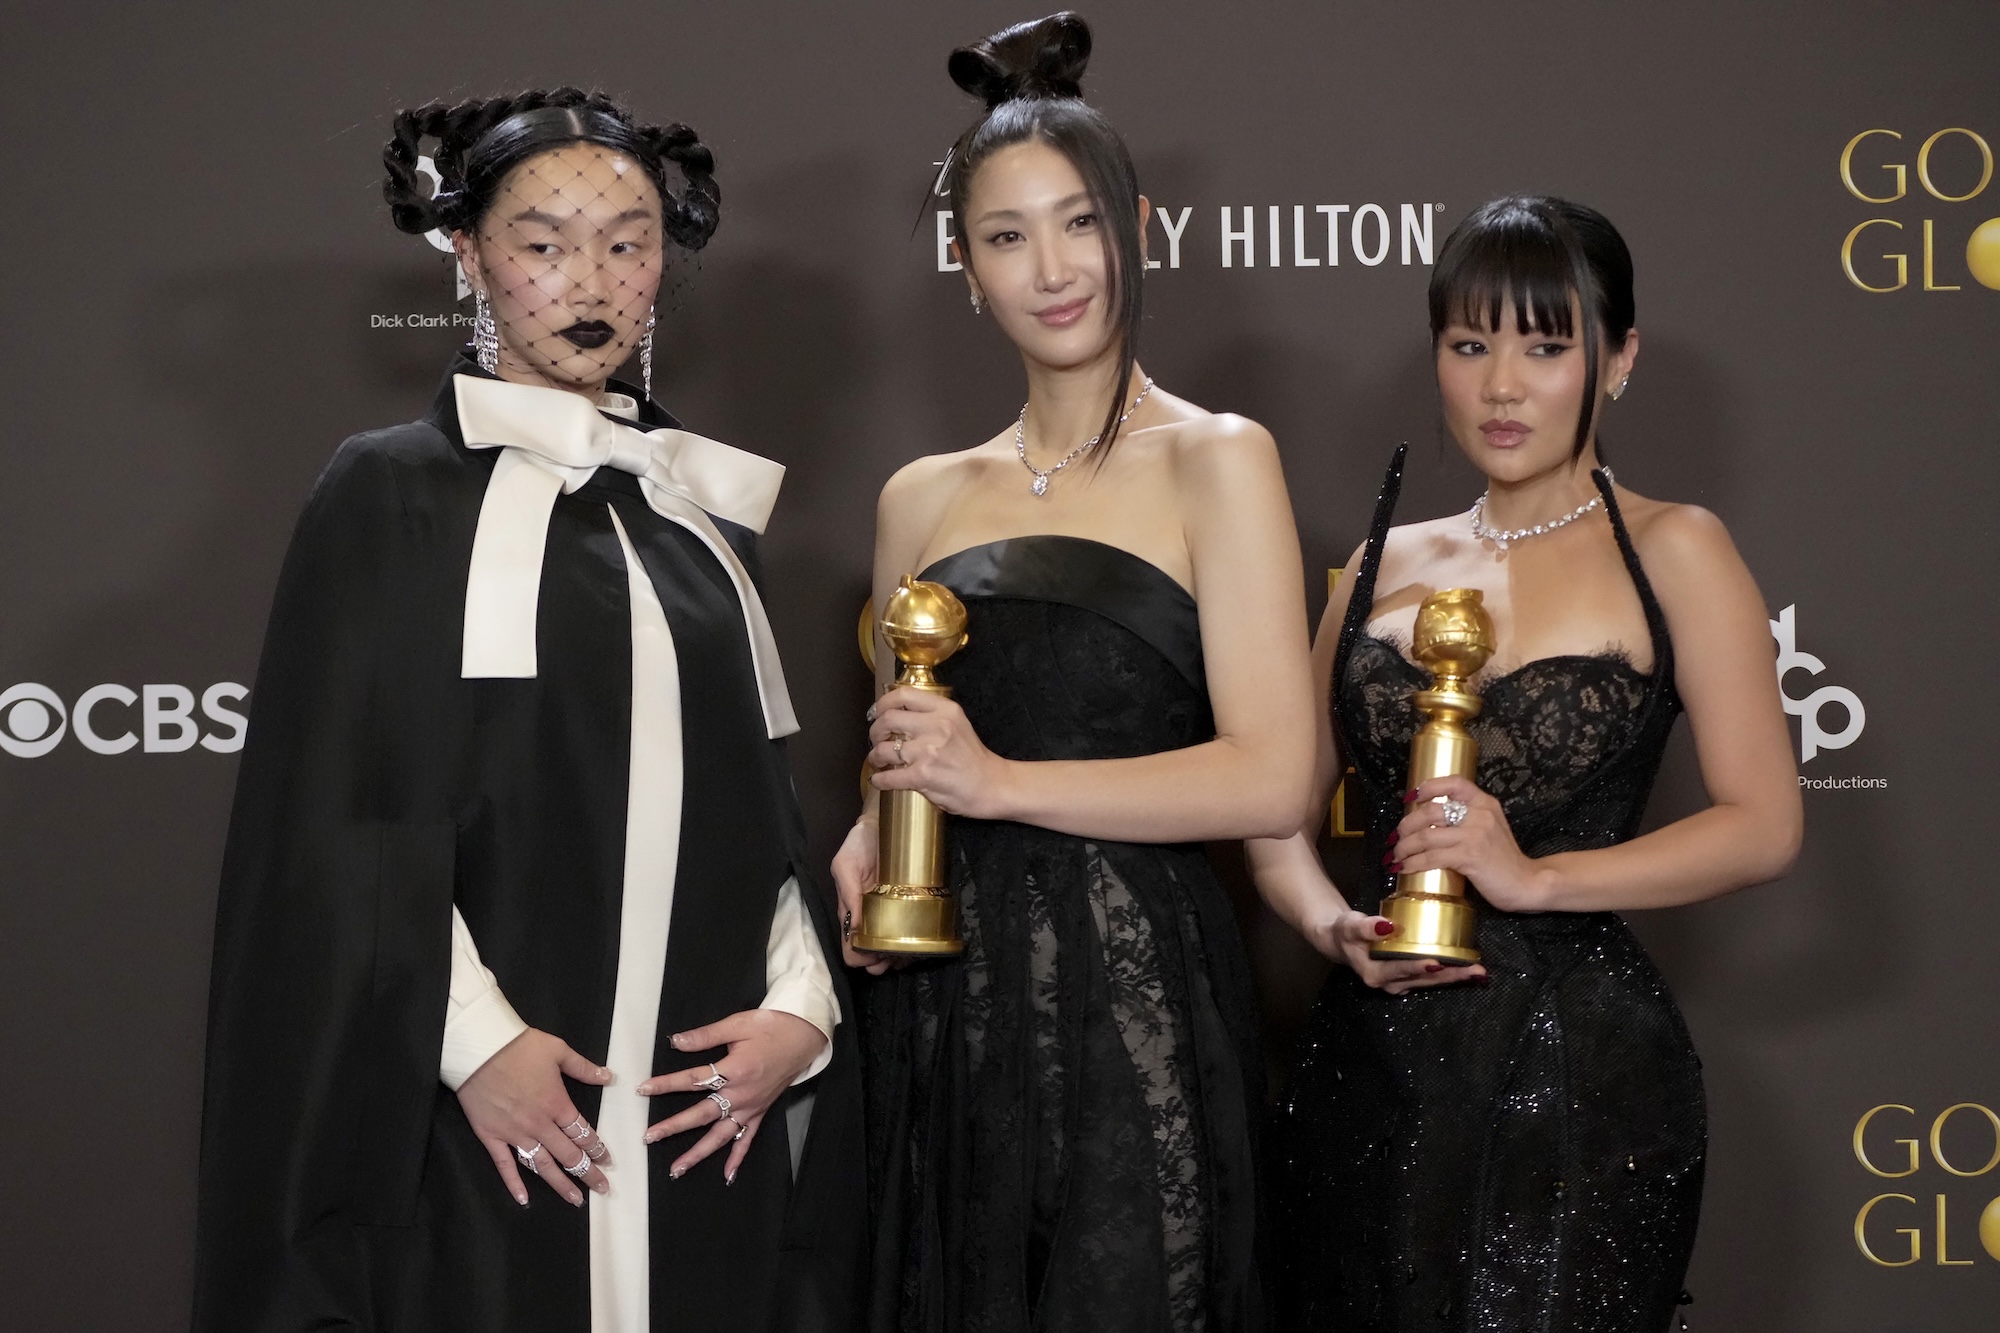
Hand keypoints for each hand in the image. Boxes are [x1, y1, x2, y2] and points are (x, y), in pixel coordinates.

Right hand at [455, 1028, 613, 1206]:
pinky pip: (505, 1165)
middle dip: (588, 1173)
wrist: (479, 1049)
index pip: (582, 1134)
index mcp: (557, 1104)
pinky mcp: (491, 1137)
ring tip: (575, 1200)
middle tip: (602, 1188)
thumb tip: (608, 1077)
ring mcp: (514, 1133)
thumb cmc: (519, 1047)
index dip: (597, 1149)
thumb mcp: (558, 1050)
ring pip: (542, 1165)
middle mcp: (538, 1124)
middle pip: (568, 1155)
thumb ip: (583, 1067)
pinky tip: (524, 1199)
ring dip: (560, 1184)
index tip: (607, 1161)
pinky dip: (514, 1184)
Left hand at [639, 1009, 827, 1183]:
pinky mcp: (760, 1111)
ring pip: (721, 1135)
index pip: (693, 1079)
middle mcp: (742, 1093)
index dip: (666, 1084)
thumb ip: (706, 1036)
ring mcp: (751, 1106)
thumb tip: (676, 1041)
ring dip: (698, 1153)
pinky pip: (747, 1139)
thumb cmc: (771, 1027)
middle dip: (674, 1126)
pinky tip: (727, 1175)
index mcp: (735, 1070)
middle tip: (650, 1137)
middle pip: (702, 1114)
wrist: (803, 1036)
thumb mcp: (738, 1024)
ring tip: (678, 1169)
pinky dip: (737, 1158)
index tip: (644, 1089)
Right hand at [831, 816, 899, 974]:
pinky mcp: (907, 907)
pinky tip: (920, 943)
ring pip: (892, 950)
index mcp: (851, 912)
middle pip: (872, 955)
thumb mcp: (846, 865)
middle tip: (894, 957)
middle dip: (882, 963)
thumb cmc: (859, 844)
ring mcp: (889, 915)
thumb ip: (848, 895)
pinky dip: (914, 944)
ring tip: (909, 954)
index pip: (850, 948)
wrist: (881, 826)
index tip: (873, 955)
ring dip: (899, 958)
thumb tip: (855, 928)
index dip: (860, 958)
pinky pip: (910, 933)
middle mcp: (869, 918)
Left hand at [867, 686, 1011, 818]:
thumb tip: (894, 715)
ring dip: (875, 757)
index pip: (904, 695)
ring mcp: (929, 751)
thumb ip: (931, 716)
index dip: (883, 703)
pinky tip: (880, 780)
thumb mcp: (957, 724)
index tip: (877, 713)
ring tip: (878, 762)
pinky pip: (888, 777)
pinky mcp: (923, 776)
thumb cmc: (972, 758)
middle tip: (876, 740)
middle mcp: (937, 726)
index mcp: (945, 710)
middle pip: (888, 719)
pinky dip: (879, 780)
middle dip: (875, 731)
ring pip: (884, 749)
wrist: (992, 785)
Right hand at [1299, 896, 1487, 994]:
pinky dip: (1448, 973)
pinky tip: (1465, 968)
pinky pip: (1430, 977)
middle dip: (1450, 975)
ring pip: (1431, 981)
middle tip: (1475, 971)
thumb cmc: (1345, 932)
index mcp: (1376, 975)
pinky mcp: (1407, 977)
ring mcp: (1400, 983)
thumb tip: (1387, 926)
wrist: (1341, 940)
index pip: (1401, 970)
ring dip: (1454, 976)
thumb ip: (1366, 927)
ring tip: (1477, 972)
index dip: (1419, 967)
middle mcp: (1390, 984)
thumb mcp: (1350, 926)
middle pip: (1424, 980)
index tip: (1438, 963)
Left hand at [1390, 775, 1547, 911]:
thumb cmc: (1504, 860)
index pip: (1455, 783)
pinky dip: (1413, 863)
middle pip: (1431, 811)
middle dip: (1407, 825)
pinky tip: (1405, 868)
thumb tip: (1430, 821)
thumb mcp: (1490, 828)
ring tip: (1397, 855)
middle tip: (1397, 837)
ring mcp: (1475, 835)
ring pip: (1426, 836)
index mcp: (1485, 804)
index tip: (1412, 797)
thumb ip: (1468, 819)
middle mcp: (1480, 814)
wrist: (1526, 883)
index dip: (1430, 786)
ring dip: (1405, 847)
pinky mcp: (1469, 856)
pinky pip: (1431, 857)